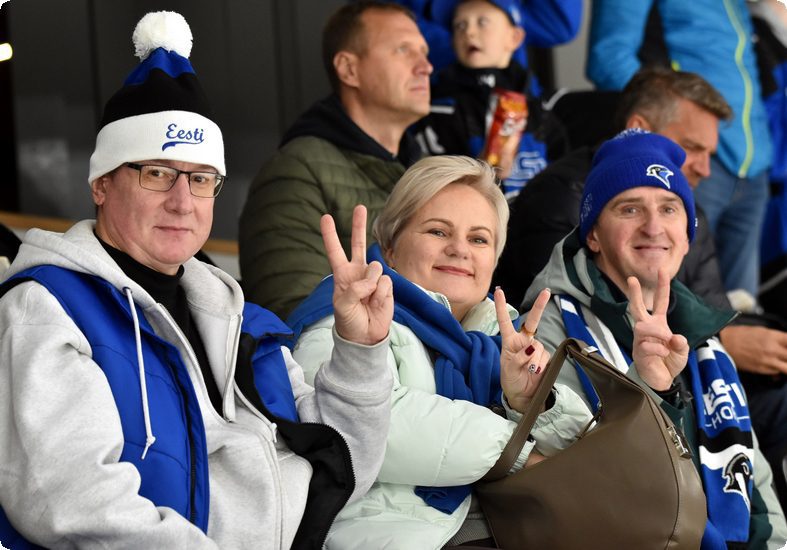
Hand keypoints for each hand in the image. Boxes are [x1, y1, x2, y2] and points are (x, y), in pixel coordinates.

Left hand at [321, 205, 392, 345]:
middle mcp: (358, 272)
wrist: (366, 336)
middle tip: (359, 207)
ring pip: (374, 268)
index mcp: (342, 275)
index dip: (330, 235)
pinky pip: (385, 282)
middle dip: (359, 225)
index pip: (334, 251)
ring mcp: (373, 277)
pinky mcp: (387, 285)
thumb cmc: (349, 320)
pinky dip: (381, 294)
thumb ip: (354, 290)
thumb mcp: (342, 306)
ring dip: (371, 285)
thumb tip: (371, 279)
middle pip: (358, 244)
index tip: (325, 217)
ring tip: (367, 300)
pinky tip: (376, 302)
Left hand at [495, 287, 551, 413]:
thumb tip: (531, 348)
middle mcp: (523, 342)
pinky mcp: (545, 358)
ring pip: (538, 346)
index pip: (505, 322)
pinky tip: (535, 371)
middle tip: (546, 292)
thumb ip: (518, 357)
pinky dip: (540, 365)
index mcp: (509, 341)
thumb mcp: (508, 368)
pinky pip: (545, 357)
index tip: (499, 291)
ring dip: (533, 359)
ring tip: (528, 370)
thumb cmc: (511, 380)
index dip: (502, 307)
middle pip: (532, 322)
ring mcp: (535, 349)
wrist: (522, 395)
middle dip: (539, 306)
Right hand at [628, 270, 688, 390]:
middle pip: (637, 308)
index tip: (661, 269)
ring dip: (657, 334)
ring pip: (642, 327)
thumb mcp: (682, 352)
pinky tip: (662, 356)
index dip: (662, 286)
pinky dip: (659, 350)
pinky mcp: (637, 351)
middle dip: (635, 293)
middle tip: (631, 279)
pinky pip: (647, 345)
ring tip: (667, 344)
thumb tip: (674, 337)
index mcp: (659, 324)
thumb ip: (681, 344)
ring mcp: (640, 339)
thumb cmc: (669, 362)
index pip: (660, 302)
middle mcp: (647, 328)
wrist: (660, 380)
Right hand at [720, 325, 786, 375]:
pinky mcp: (761, 370)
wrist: (723, 343)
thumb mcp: (761, 330)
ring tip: (782, 362)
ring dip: (786, 365)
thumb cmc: (739, 335)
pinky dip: (778, 370)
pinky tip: (775, 366)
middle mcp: (773, 349)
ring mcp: (768, 361)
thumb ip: (776, 338)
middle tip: (784, 355)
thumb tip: (785, 343)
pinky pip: (777, 373)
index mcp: (773, 337)